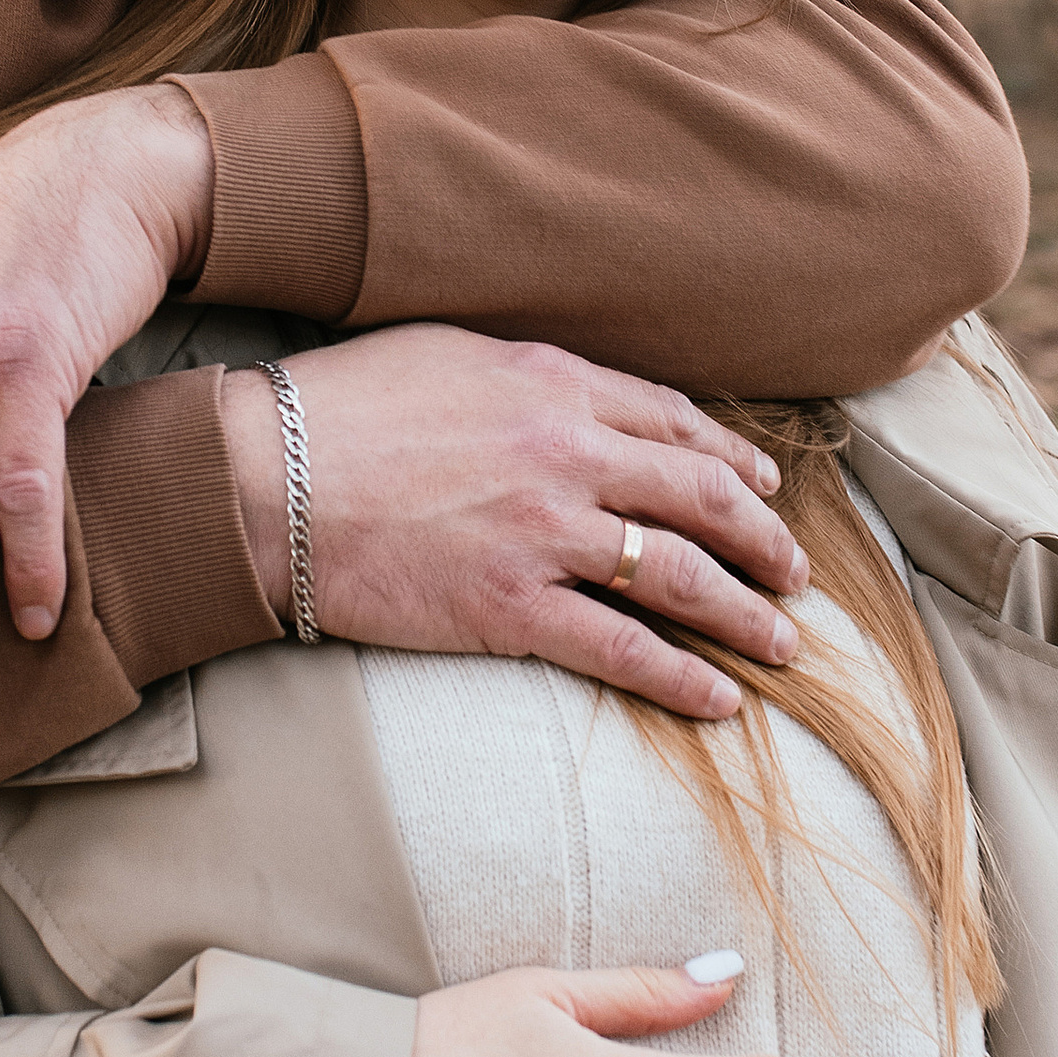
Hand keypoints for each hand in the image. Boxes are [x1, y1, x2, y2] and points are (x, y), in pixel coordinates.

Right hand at [222, 330, 806, 722]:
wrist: (262, 478)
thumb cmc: (338, 411)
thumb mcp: (448, 356)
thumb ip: (527, 379)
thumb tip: (572, 398)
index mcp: (554, 385)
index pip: (677, 424)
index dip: (735, 464)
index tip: (763, 492)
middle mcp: (568, 453)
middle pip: (703, 500)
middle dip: (766, 544)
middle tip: (795, 577)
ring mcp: (546, 533)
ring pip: (683, 578)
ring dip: (747, 617)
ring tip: (783, 646)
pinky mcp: (512, 608)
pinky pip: (625, 649)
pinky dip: (684, 679)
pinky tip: (720, 700)